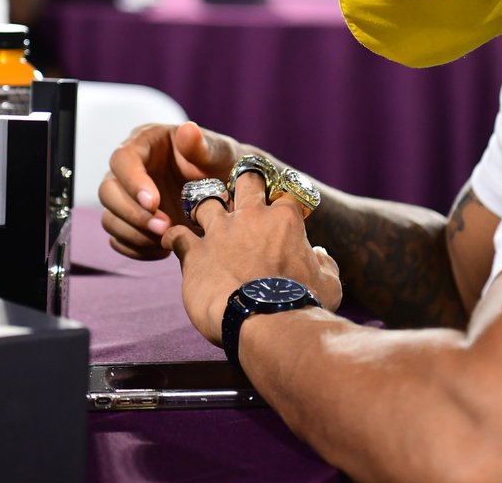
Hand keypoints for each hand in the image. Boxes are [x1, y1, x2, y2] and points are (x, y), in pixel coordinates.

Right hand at [100, 121, 246, 260]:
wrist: (226, 189)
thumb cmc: (219, 163)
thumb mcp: (217, 152)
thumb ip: (202, 145)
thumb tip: (187, 130)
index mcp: (145, 143)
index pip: (123, 159)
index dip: (133, 182)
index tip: (153, 203)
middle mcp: (129, 169)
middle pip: (108, 191)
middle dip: (133, 213)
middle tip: (164, 226)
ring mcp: (126, 197)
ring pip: (110, 218)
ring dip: (134, 234)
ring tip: (168, 239)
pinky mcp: (130, 221)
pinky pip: (119, 239)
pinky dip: (137, 249)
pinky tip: (164, 249)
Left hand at [163, 166, 341, 344]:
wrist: (265, 321)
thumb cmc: (301, 304)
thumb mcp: (329, 283)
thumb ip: (325, 263)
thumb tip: (319, 254)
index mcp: (285, 220)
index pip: (286, 193)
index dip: (283, 201)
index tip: (281, 212)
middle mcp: (251, 217)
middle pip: (245, 180)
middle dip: (244, 185)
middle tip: (240, 198)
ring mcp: (220, 231)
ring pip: (205, 199)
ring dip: (204, 208)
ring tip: (203, 218)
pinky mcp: (195, 252)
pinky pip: (177, 234)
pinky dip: (173, 237)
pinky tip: (173, 243)